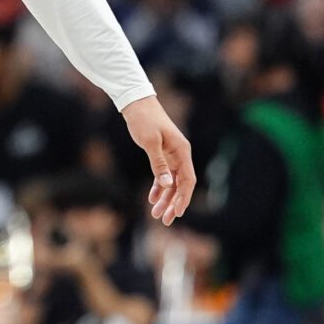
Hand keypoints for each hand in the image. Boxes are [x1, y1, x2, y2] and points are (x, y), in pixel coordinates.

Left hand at [121, 96, 195, 224]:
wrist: (136, 104)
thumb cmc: (144, 120)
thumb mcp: (150, 142)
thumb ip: (158, 164)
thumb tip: (167, 184)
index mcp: (182, 151)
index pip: (188, 180)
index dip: (184, 198)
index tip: (177, 213)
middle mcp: (180, 154)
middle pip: (180, 185)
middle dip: (173, 203)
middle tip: (165, 220)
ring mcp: (172, 155)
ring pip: (171, 182)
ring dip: (165, 198)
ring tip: (156, 214)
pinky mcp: (162, 154)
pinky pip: (163, 175)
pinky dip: (158, 187)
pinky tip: (152, 199)